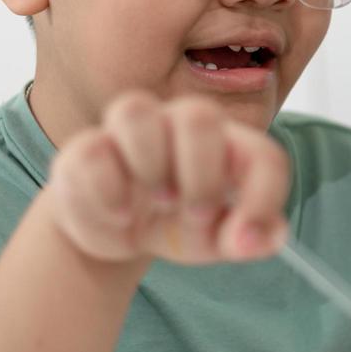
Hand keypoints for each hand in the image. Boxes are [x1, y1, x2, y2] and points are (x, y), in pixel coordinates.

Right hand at [46, 91, 289, 263]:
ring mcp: (131, 131)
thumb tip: (264, 240)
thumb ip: (249, 239)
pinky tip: (120, 216)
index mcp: (228, 145)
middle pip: (198, 116)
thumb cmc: (177, 224)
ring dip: (150, 165)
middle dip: (201, 176)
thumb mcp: (216, 240)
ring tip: (158, 203)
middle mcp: (181, 125)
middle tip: (195, 214)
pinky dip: (107, 191)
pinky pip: (91, 151)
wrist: (117, 232)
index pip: (262, 156)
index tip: (243, 241)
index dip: (262, 197)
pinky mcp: (86, 148)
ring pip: (135, 110)